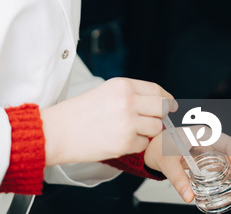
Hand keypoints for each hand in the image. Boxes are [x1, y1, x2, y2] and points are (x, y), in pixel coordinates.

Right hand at [41, 77, 171, 165]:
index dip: (167, 99)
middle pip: (162, 109)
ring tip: (128, 130)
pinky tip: (119, 140)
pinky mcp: (125, 143)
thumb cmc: (79, 112)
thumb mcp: (107, 91)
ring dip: (147, 132)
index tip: (171, 105)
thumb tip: (157, 101)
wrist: (59, 131)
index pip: (157, 90)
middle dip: (161, 116)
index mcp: (123, 85)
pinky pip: (143, 144)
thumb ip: (131, 94)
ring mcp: (128, 123)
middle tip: (155, 121)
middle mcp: (128, 101)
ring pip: (155, 128)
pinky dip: (136, 145)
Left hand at [144, 129, 230, 202]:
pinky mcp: (208, 161)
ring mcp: (210, 151)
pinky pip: (224, 169)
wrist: (153, 146)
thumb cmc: (160, 145)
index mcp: (203, 135)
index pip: (228, 143)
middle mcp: (210, 142)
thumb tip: (189, 196)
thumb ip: (178, 178)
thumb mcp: (167, 161)